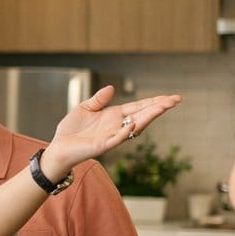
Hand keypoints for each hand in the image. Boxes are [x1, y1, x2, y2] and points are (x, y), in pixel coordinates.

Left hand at [40, 86, 181, 178]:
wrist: (58, 147)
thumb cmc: (71, 129)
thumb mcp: (85, 108)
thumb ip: (99, 99)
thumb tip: (112, 88)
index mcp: (114, 116)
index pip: (139, 107)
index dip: (154, 102)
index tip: (171, 97)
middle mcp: (117, 126)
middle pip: (143, 115)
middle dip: (159, 107)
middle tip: (176, 100)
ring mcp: (112, 136)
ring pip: (135, 127)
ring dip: (148, 117)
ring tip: (162, 107)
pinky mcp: (102, 146)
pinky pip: (116, 139)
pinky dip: (125, 132)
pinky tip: (133, 123)